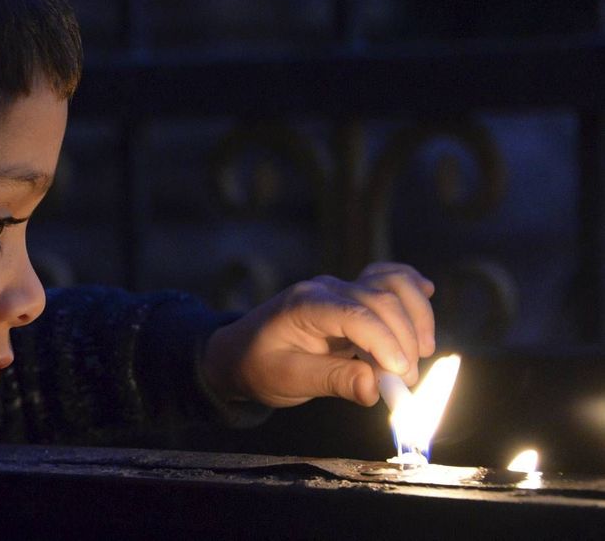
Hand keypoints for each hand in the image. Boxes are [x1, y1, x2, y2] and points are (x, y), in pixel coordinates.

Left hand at [202, 262, 435, 407]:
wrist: (240, 353)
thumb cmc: (260, 367)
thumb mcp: (289, 380)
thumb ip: (332, 381)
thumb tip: (375, 388)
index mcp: (305, 305)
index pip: (355, 314)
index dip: (385, 343)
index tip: (401, 376)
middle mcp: (326, 289)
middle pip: (380, 300)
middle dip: (404, 340)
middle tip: (406, 382)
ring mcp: (341, 288)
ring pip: (391, 283)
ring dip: (415, 315)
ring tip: (422, 352)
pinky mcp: (353, 295)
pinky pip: (387, 279)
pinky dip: (410, 287)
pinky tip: (427, 295)